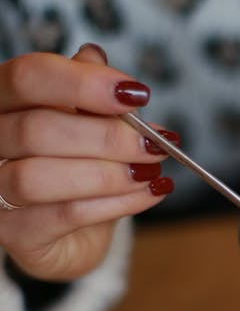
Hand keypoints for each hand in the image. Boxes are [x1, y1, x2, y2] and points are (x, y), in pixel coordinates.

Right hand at [0, 44, 174, 282]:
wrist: (74, 230)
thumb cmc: (78, 164)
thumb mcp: (92, 122)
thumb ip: (100, 100)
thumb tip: (126, 87)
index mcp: (3, 99)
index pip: (27, 77)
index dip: (82, 83)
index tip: (135, 93)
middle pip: (35, 129)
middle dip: (106, 137)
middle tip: (154, 144)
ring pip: (39, 178)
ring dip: (108, 175)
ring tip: (150, 172)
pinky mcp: (13, 232)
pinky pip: (62, 215)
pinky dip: (113, 204)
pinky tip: (146, 194)